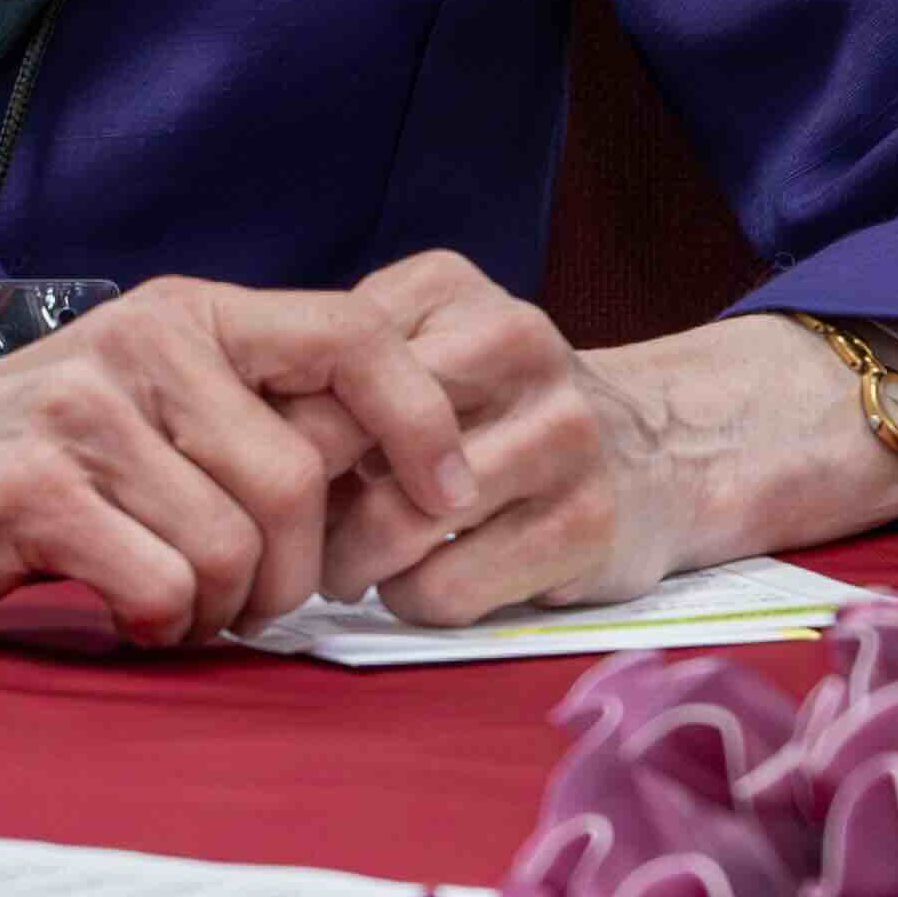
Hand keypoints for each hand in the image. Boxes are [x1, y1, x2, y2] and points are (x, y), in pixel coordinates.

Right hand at [0, 273, 479, 643]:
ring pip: (234, 545)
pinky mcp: (30, 490)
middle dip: (299, 572)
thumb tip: (394, 468)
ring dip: (224, 611)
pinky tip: (130, 619)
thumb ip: (251, 411)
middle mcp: (147, 345)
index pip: (357, 333)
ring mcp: (85, 413)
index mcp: (192, 313)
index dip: (422, 418)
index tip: (449, 495)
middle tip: (256, 605)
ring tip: (182, 611)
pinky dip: (161, 626)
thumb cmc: (26, 454)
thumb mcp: (146, 395)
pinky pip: (159, 585)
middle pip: (300, 478)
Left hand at [300, 251, 702, 628]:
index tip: (269, 474)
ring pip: (392, 530)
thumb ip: (341, 368)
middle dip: (302, 510)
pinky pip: (443, 590)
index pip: (318, 373)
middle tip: (297, 535)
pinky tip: (426, 580)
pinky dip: (412, 601)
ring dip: (351, 568)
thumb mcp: (429, 345)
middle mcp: (522, 346)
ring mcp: (563, 436)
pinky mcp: (586, 524)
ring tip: (356, 565)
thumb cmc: (499, 409)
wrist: (658, 452)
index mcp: (460, 295)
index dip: (272, 438)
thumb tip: (239, 441)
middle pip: (343, 447)